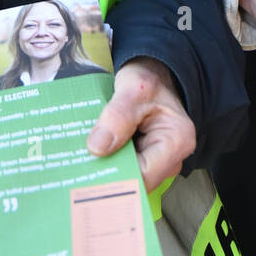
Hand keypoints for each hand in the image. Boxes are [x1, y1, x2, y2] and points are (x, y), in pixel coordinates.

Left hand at [86, 58, 195, 192]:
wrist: (153, 74)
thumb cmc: (149, 79)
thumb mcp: (133, 89)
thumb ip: (118, 116)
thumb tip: (97, 148)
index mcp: (177, 142)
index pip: (143, 176)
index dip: (115, 178)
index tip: (87, 176)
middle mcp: (172, 158)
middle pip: (135, 180)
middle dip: (107, 176)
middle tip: (78, 170)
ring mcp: (159, 162)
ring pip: (127, 177)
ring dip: (106, 170)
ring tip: (81, 162)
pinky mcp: (146, 160)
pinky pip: (124, 169)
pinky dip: (108, 163)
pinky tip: (90, 157)